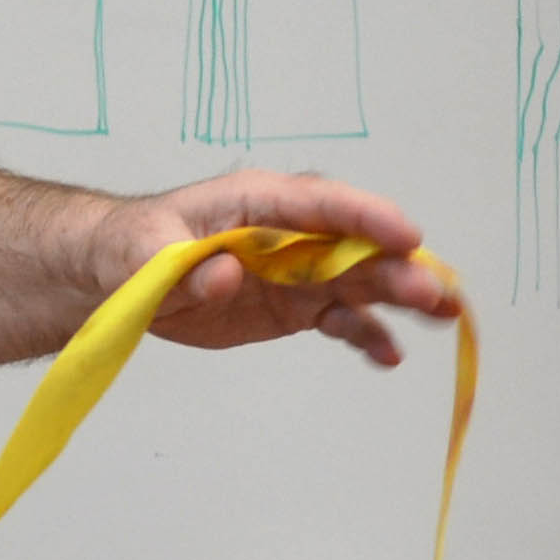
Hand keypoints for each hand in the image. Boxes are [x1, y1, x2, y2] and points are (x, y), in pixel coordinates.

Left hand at [106, 170, 461, 368]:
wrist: (116, 275)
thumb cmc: (132, 247)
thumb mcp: (145, 253)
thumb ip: (186, 268)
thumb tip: (227, 273)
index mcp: (257, 202)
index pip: (321, 204)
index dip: (366, 218)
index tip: (406, 237)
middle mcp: (290, 232)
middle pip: (355, 246)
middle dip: (397, 267)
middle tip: (435, 293)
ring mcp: (296, 271)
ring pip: (359, 281)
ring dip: (399, 299)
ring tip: (443, 317)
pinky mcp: (292, 306)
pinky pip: (338, 318)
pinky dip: (364, 335)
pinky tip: (389, 356)